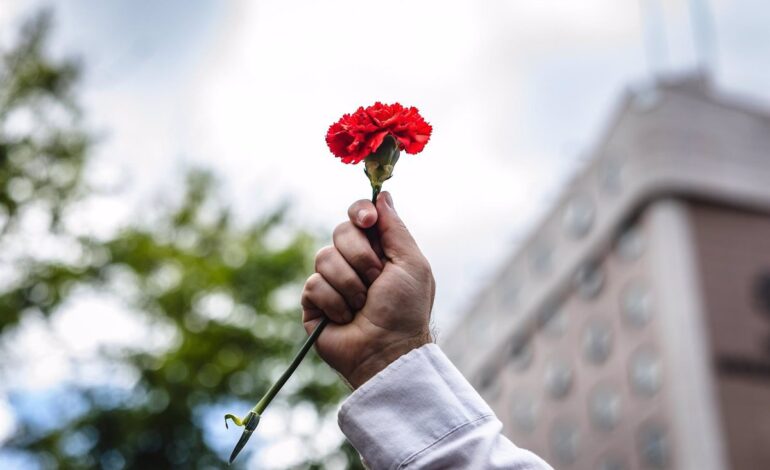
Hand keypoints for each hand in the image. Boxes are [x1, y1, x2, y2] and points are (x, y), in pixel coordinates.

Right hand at [301, 191, 434, 388]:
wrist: (387, 350)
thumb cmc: (406, 310)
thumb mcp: (412, 264)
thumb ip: (395, 228)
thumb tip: (382, 195)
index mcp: (377, 249)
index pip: (358, 215)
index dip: (360, 213)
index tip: (367, 221)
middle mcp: (353, 261)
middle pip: (340, 231)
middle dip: (361, 257)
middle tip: (376, 280)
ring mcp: (331, 281)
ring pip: (324, 257)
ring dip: (350, 284)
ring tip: (362, 305)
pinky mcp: (313, 302)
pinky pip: (313, 285)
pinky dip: (334, 302)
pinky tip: (346, 319)